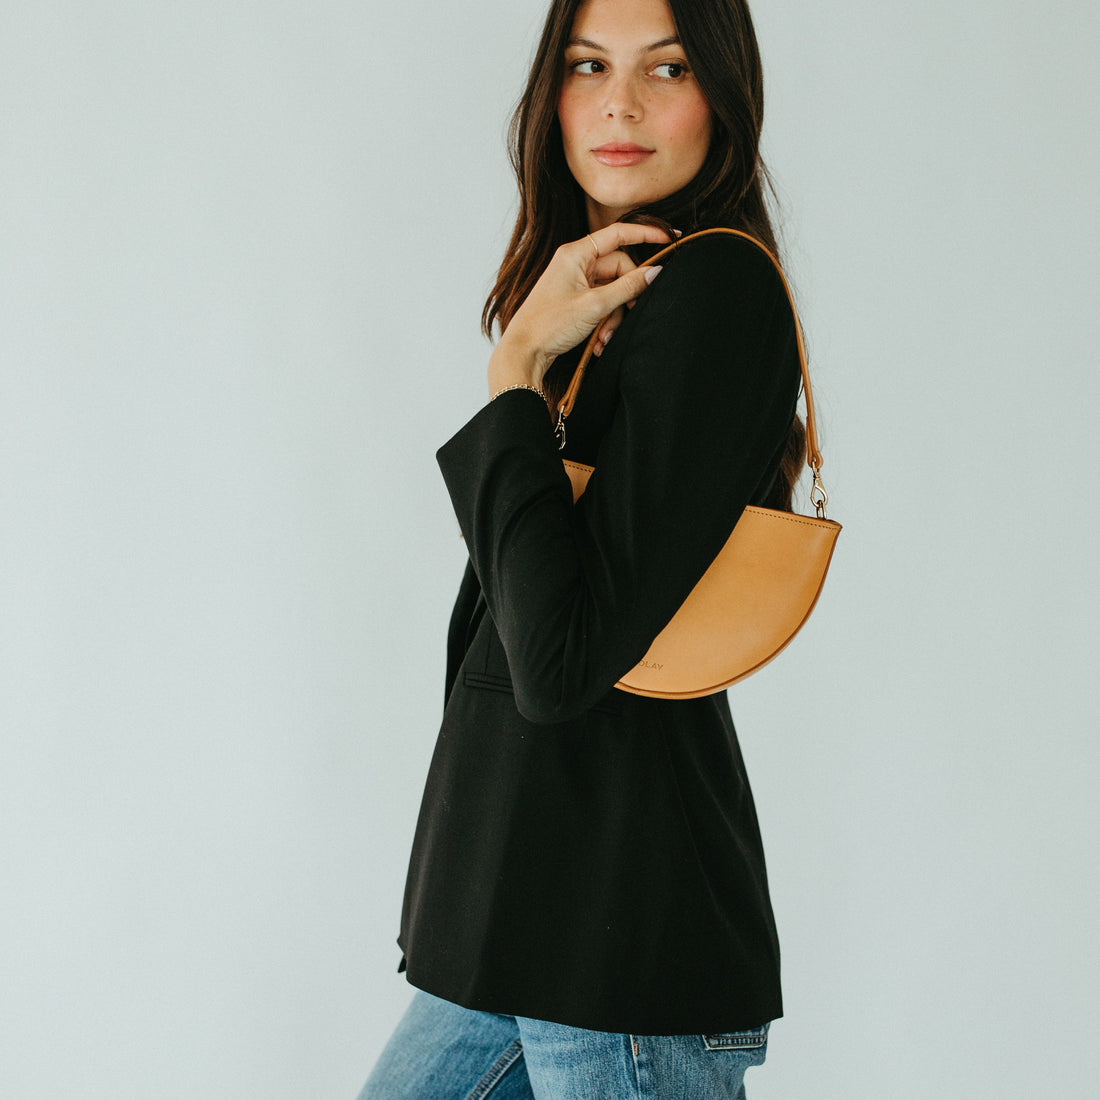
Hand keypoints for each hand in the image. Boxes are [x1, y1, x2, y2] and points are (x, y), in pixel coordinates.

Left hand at [488, 222, 669, 393]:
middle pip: (618, 269)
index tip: (669, 238)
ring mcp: (574, 282)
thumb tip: (655, 271)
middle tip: (629, 312)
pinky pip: (600, 304)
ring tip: (604, 337)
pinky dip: (604, 322)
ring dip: (614, 316)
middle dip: (625, 296)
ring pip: (611, 291)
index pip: (618, 234)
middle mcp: (575, 263)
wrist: (524, 352)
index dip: (646, 235)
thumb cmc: (550, 324)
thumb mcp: (595, 305)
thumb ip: (628, 287)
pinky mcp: (574, 300)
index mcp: (575, 254)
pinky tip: (598, 342)